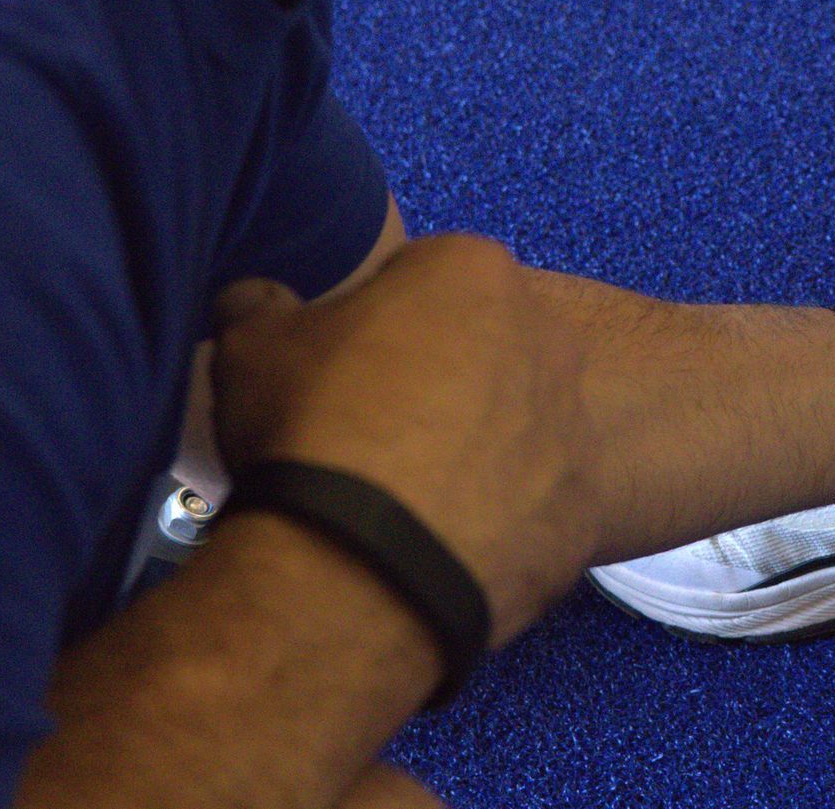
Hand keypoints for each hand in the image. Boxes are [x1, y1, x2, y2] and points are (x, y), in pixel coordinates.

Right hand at [210, 236, 599, 645]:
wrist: (364, 565)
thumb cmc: (311, 429)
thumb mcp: (250, 349)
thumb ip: (261, 306)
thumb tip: (256, 297)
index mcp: (474, 270)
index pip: (425, 276)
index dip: (378, 322)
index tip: (345, 368)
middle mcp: (547, 332)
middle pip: (487, 345)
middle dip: (443, 376)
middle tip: (378, 431)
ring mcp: (575, 421)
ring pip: (522, 421)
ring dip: (480, 444)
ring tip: (412, 496)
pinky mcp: (584, 505)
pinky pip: (540, 500)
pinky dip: (504, 517)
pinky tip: (448, 544)